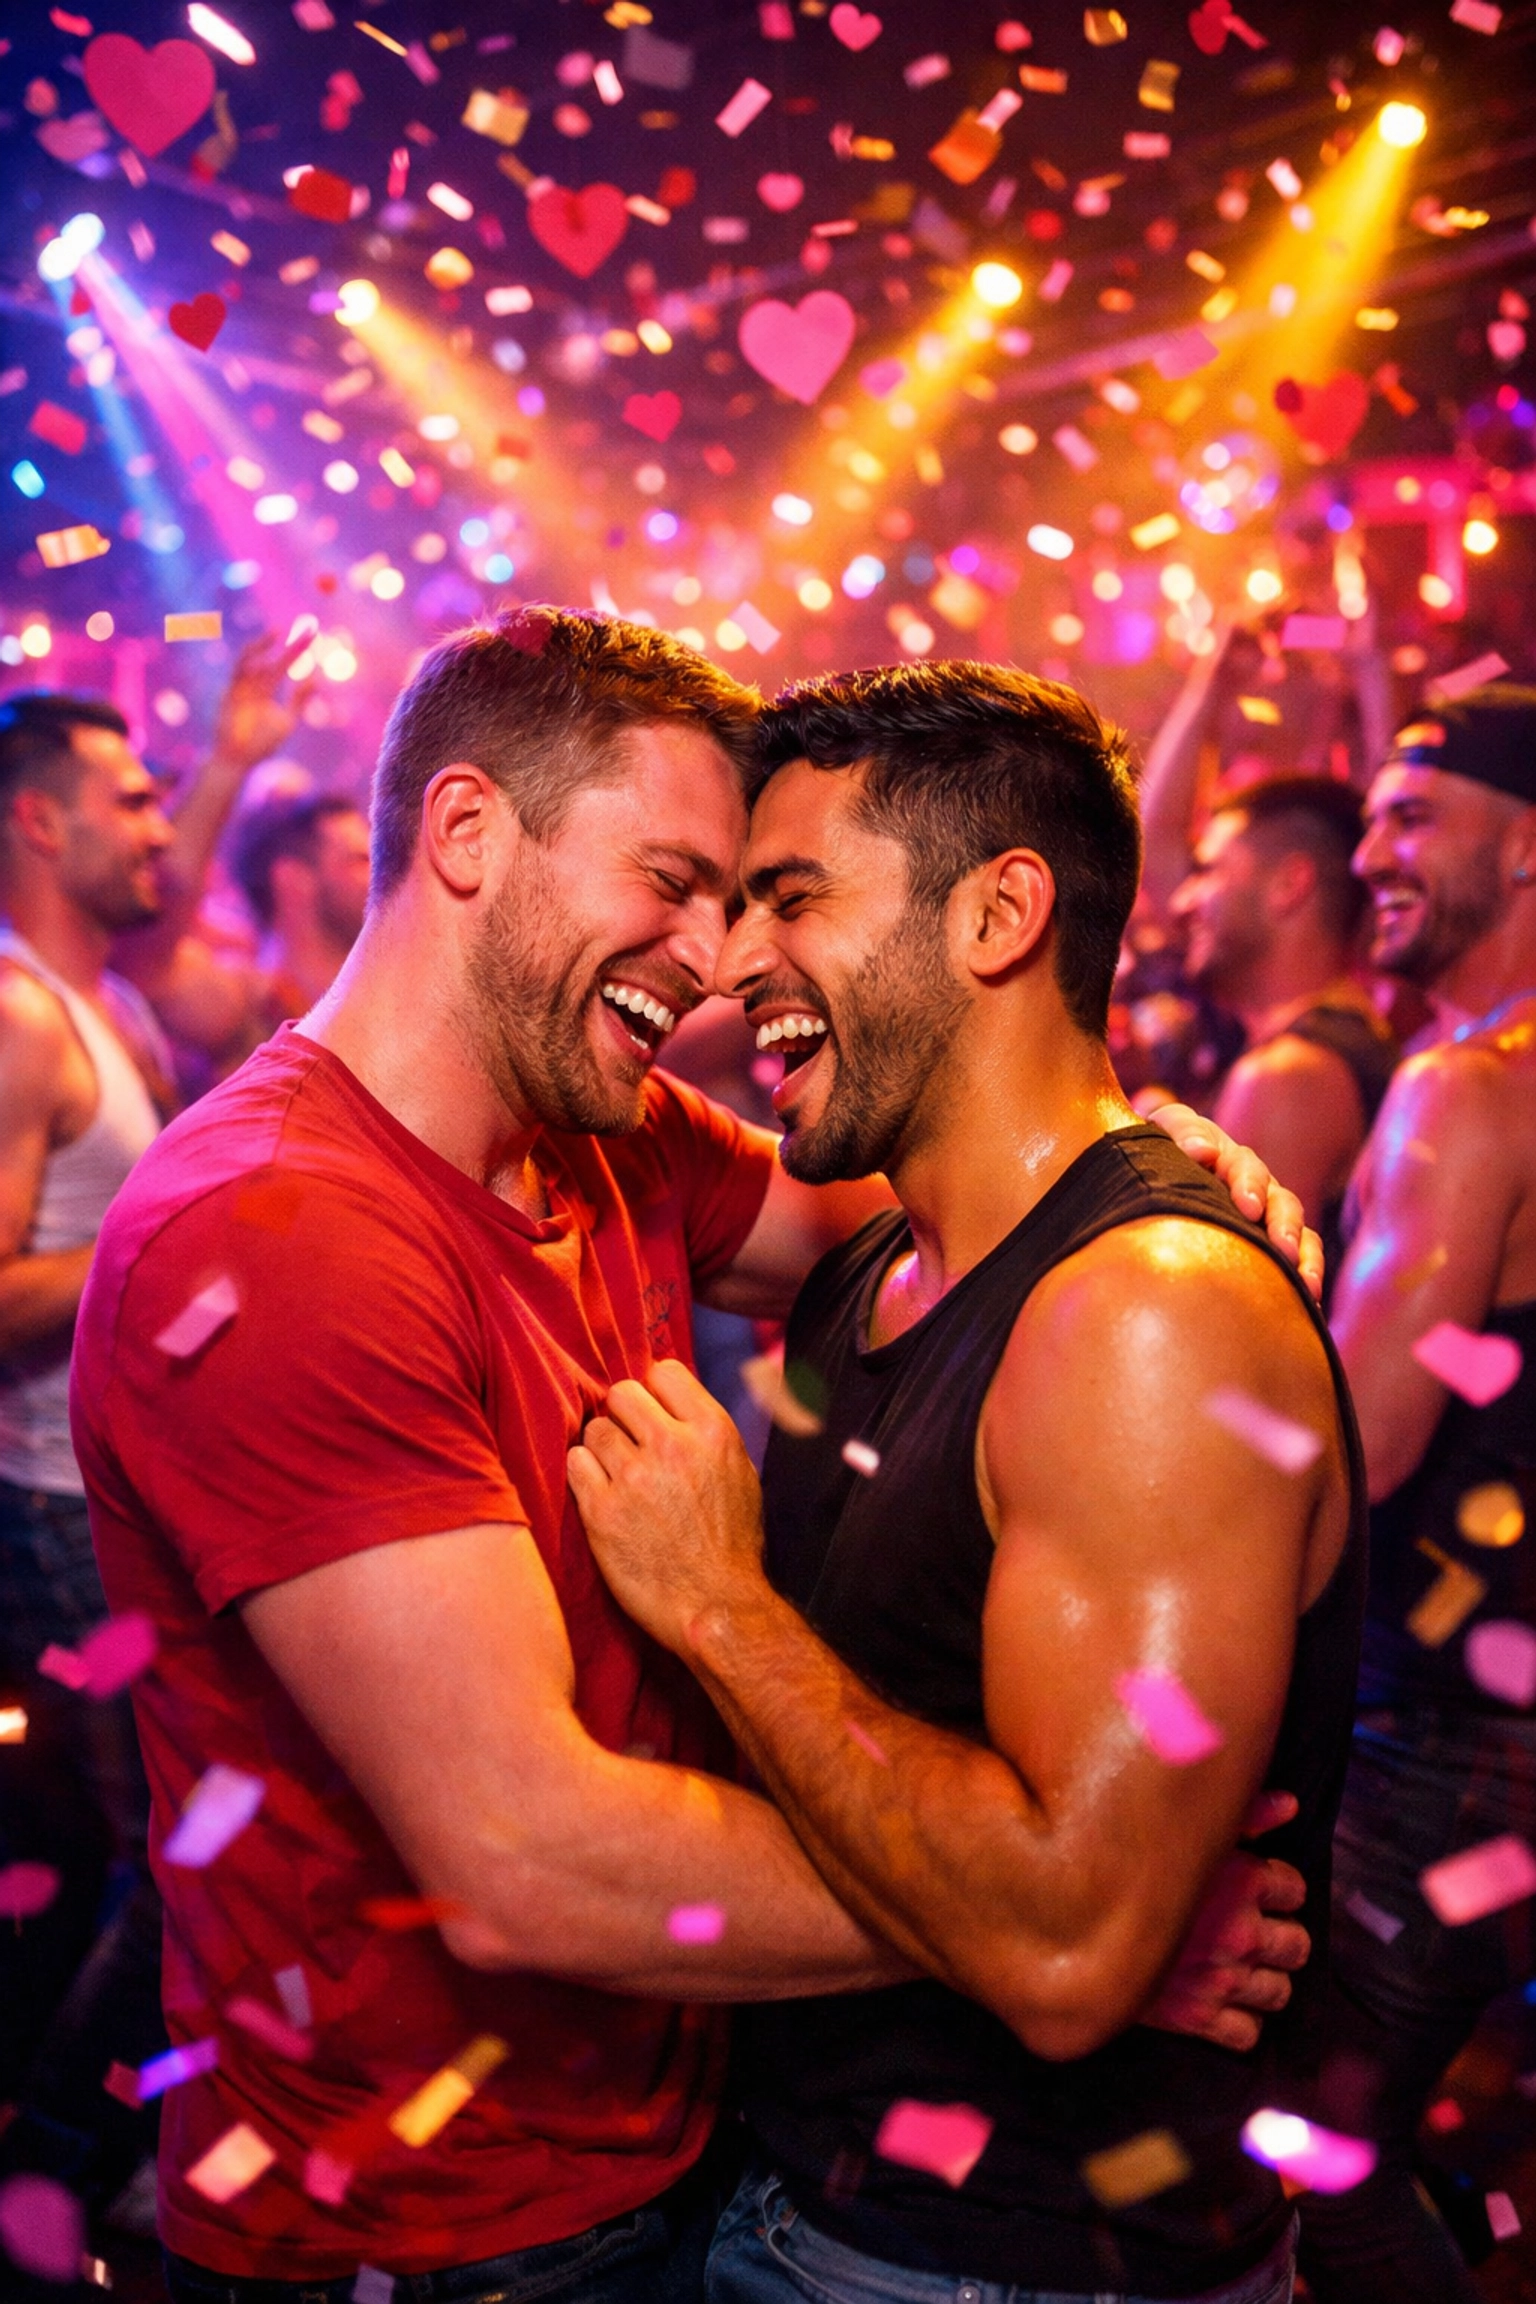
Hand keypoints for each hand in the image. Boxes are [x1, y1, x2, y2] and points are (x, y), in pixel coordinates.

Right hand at [208, 631, 312, 775]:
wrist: (238, 759)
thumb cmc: (261, 743)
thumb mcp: (287, 720)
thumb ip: (300, 700)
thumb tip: (315, 678)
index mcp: (266, 689)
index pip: (283, 665)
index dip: (296, 650)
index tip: (312, 635)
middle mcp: (253, 684)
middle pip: (273, 660)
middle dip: (289, 646)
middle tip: (307, 629)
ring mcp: (240, 688)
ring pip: (250, 660)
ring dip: (261, 646)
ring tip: (276, 632)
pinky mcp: (229, 695)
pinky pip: (237, 675)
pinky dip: (247, 664)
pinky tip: (261, 657)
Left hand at [568, 1359, 766, 1653]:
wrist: (715, 1606)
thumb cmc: (730, 1544)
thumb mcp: (740, 1473)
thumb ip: (707, 1434)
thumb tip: (674, 1404)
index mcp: (713, 1431)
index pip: (663, 1373)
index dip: (654, 1394)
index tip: (652, 1416)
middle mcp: (673, 1445)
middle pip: (621, 1394)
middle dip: (622, 1418)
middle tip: (628, 1446)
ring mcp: (633, 1477)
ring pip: (594, 1429)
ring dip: (601, 1450)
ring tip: (616, 1477)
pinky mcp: (601, 1511)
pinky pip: (575, 1464)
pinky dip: (583, 1476)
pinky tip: (599, 1495)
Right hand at [1141, 1790, 1309, 2051]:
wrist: (1070, 1916)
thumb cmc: (1125, 1860)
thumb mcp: (1185, 1826)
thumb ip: (1243, 1814)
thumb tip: (1289, 1805)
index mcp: (1244, 1881)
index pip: (1294, 1890)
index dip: (1279, 1886)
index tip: (1259, 1887)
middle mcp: (1242, 1934)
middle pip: (1295, 1945)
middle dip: (1281, 1936)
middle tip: (1256, 1928)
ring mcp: (1222, 1980)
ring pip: (1278, 1992)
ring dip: (1265, 1979)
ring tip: (1242, 1965)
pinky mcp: (1198, 2018)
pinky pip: (1247, 2033)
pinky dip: (1241, 2020)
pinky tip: (1224, 2000)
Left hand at [1148, 1104, 1323, 1301]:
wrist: (1154, 1180)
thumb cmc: (1156, 1153)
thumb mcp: (1164, 1130)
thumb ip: (1181, 1130)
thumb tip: (1202, 1152)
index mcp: (1225, 1157)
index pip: (1243, 1166)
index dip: (1248, 1185)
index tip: (1248, 1208)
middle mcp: (1253, 1183)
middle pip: (1278, 1200)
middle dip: (1283, 1225)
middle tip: (1283, 1248)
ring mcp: (1266, 1213)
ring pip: (1296, 1229)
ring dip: (1302, 1255)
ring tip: (1306, 1284)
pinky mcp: (1272, 1244)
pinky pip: (1300, 1260)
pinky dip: (1306, 1279)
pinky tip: (1308, 1304)